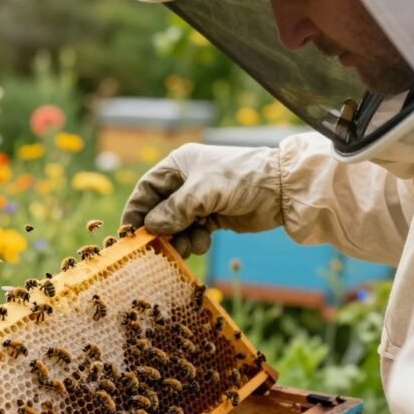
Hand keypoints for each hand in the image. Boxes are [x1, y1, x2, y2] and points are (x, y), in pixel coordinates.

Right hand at [121, 144, 282, 256]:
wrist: (282, 189)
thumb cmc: (240, 179)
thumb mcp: (203, 192)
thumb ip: (175, 210)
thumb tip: (151, 227)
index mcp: (179, 165)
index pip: (148, 188)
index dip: (137, 210)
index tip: (130, 232)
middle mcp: (187, 181)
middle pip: (160, 210)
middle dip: (160, 230)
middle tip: (158, 248)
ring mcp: (201, 200)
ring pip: (177, 225)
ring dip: (179, 239)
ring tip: (186, 247)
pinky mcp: (215, 216)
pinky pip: (194, 232)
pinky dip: (195, 240)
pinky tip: (205, 241)